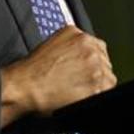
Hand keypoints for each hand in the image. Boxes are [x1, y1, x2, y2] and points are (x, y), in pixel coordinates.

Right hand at [0, 26, 115, 125]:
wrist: (25, 86)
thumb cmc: (33, 69)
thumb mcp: (53, 42)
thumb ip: (73, 42)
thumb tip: (82, 49)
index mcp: (81, 37)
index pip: (100, 49)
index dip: (93, 61)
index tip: (87, 69)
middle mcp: (91, 50)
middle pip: (105, 63)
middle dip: (96, 73)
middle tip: (81, 81)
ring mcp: (95, 68)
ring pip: (108, 78)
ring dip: (98, 85)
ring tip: (79, 90)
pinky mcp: (95, 87)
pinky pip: (106, 92)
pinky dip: (96, 95)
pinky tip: (82, 96)